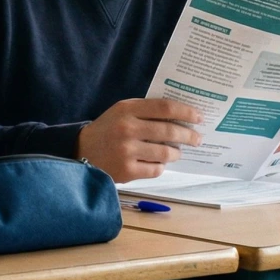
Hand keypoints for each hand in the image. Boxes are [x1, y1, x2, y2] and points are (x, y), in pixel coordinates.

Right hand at [77, 98, 202, 182]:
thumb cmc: (108, 129)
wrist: (81, 151)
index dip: (186, 112)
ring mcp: (127, 151)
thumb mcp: (121, 111)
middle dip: (189, 136)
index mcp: (127, 110)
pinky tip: (158, 163)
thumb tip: (181, 116)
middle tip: (197, 139)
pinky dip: (160, 166)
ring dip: (176, 153)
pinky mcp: (127, 171)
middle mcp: (127, 129)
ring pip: (166, 153)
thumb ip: (146, 110)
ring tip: (177, 152)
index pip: (164, 108)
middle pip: (169, 132)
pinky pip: (156, 169)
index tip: (198, 117)